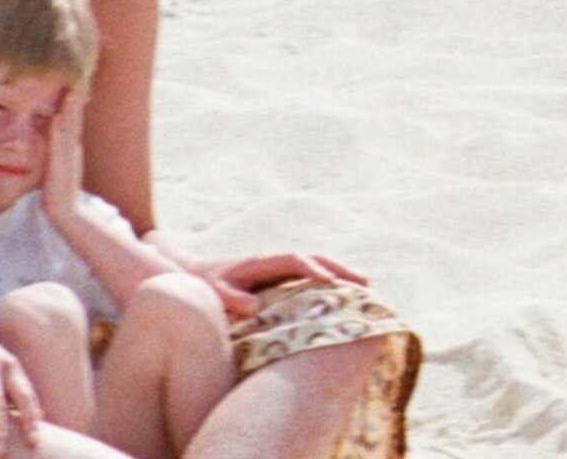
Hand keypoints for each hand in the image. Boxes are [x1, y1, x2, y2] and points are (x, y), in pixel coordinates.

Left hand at [40, 91, 86, 217]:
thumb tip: (56, 142)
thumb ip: (59, 153)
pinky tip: (59, 116)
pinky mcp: (61, 164)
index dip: (74, 106)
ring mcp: (68, 156)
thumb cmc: (58, 189)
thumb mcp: (59, 166)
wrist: (64, 210)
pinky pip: (60, 142)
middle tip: (78, 81)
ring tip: (72, 92)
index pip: (73, 123)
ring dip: (72, 111)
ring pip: (70, 128)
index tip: (74, 87)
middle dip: (76, 102)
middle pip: (75, 121)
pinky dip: (60, 128)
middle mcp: (72, 149)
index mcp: (71, 149)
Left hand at [192, 253, 369, 318]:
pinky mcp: (284, 276)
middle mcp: (276, 261)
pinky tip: (348, 293)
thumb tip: (255, 308)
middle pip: (315, 258)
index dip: (312, 269)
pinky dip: (332, 279)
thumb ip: (233, 299)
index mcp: (262, 262)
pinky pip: (313, 275)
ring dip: (341, 272)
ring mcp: (282, 267)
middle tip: (365, 283)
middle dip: (340, 268)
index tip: (330, 282)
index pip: (293, 260)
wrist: (199, 272)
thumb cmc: (208, 285)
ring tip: (367, 286)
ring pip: (318, 264)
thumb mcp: (216, 293)